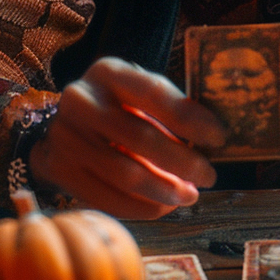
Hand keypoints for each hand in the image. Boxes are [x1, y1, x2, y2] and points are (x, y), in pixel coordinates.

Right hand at [30, 57, 223, 218]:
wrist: (63, 124)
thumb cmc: (117, 107)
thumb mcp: (137, 93)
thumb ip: (169, 108)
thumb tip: (212, 140)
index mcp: (107, 72)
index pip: (153, 93)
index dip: (189, 118)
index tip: (219, 138)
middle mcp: (80, 101)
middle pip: (140, 138)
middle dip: (182, 162)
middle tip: (208, 176)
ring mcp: (65, 137)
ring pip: (125, 174)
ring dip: (164, 191)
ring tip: (188, 195)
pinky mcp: (60, 170)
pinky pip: (107, 198)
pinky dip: (142, 207)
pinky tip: (163, 206)